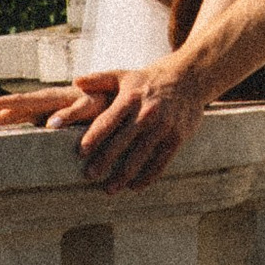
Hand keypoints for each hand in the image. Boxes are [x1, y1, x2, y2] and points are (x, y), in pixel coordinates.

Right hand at [0, 79, 110, 128]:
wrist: (121, 98)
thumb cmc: (108, 102)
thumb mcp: (92, 107)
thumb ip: (73, 113)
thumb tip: (48, 124)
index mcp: (52, 98)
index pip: (21, 101)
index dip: (1, 105)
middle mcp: (48, 102)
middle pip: (14, 110)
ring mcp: (50, 110)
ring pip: (19, 116)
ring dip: (0, 123)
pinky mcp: (55, 118)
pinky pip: (30, 123)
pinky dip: (15, 129)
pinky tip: (7, 138)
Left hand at [77, 53, 207, 192]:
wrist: (187, 79)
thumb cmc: (148, 80)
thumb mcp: (124, 76)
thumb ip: (99, 80)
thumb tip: (76, 81)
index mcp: (131, 98)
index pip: (108, 120)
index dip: (94, 137)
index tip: (81, 152)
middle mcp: (147, 113)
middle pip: (122, 142)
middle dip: (105, 161)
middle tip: (90, 176)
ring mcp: (163, 126)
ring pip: (140, 156)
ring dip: (124, 175)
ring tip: (109, 189)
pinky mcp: (177, 137)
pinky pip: (160, 161)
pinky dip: (147, 176)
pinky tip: (135, 186)